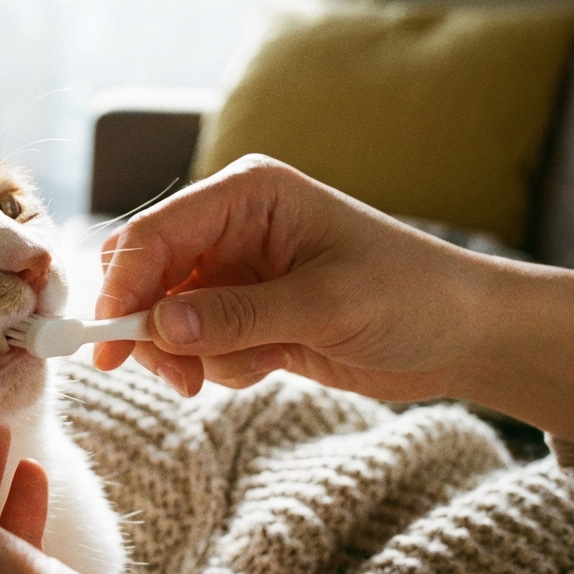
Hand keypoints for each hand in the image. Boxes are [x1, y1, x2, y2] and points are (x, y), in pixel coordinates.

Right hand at [94, 154, 573, 448]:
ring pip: (163, 317)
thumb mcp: (325, 306)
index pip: (153, 234)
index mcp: (246, 195)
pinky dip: (220, 365)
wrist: (465, 336)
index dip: (122, 287)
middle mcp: (229, 227)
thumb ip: (238, 315)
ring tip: (246, 370)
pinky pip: (197, 344)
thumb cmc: (411, 297)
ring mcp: (233, 271)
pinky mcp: (242, 312)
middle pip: (143, 274)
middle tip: (174, 378)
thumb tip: (161, 328)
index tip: (108, 345)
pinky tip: (272, 363)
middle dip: (150, 329)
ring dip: (191, 355)